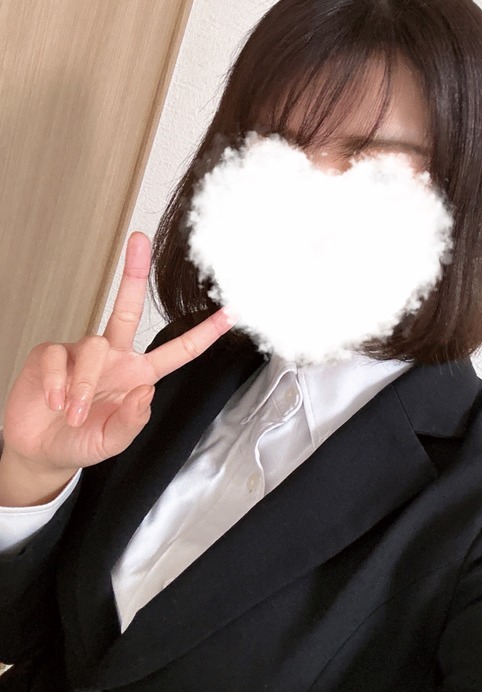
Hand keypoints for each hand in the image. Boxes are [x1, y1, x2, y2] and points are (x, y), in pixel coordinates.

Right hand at [1, 231, 237, 475]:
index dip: (205, 333)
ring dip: (85, 386)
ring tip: (74, 413)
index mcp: (138, 375)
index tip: (231, 312)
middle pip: (127, 309)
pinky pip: (59, 356)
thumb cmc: (81, 440)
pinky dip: (58, 382)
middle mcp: (113, 356)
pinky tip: (54, 401)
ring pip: (93, 346)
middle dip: (134, 274)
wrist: (40, 450)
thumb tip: (146, 391)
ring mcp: (81, 352)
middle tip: (140, 241)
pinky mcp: (50, 354)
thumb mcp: (113, 441)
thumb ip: (132, 421)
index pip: (178, 351)